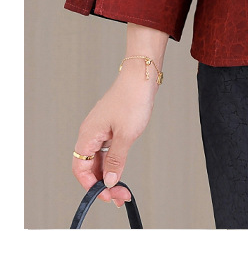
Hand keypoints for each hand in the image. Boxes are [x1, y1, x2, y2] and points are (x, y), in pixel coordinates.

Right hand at [72, 63, 159, 204]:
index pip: (80, 168)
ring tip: (122, 189)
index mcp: (88, 135)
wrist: (141, 78)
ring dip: (109, 176)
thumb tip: (110, 180)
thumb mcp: (126, 135)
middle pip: (89, 167)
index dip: (91, 185)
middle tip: (119, 196)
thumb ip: (116, 160)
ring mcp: (100, 131)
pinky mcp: (110, 128)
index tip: (105, 195)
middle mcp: (90, 134)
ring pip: (99, 161)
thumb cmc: (132, 100)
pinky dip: (113, 164)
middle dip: (102, 184)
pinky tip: (122, 171)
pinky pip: (106, 152)